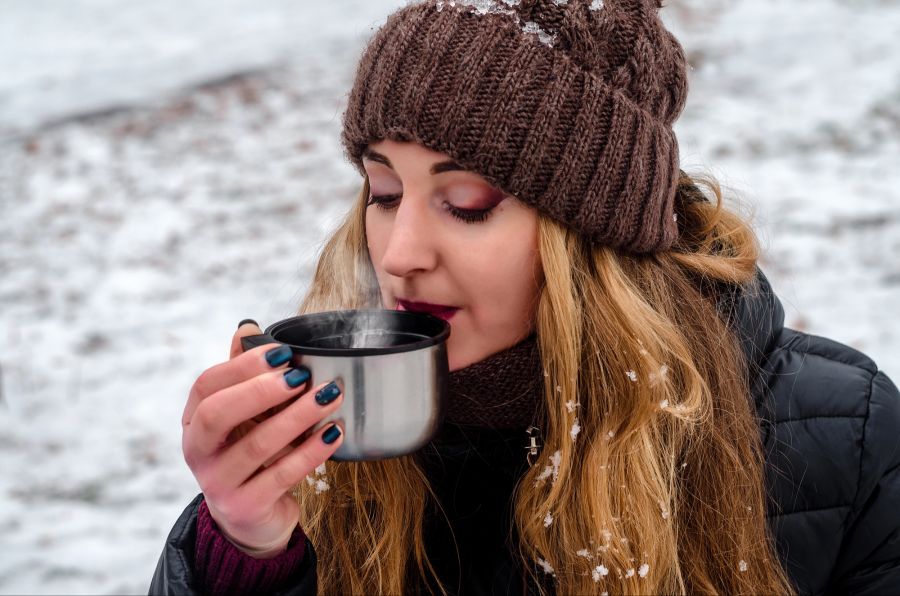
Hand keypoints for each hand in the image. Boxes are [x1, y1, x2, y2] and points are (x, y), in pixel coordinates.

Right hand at [181, 321, 343, 557]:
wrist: (252, 519)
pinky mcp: (246, 508)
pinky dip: (311, 451)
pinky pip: (282, 475)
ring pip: (256, 445)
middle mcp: (198, 453)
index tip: (283, 353)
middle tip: (301, 376)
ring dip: (298, 417)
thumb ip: (243, 375)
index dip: (242, 366)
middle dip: (260, 390)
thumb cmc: (250, 453)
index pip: (206, 386)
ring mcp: (218, 484)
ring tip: (331, 396)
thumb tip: (247, 327)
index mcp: (194, 422)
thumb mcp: (244, 416)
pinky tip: (334, 432)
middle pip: (216, 414)